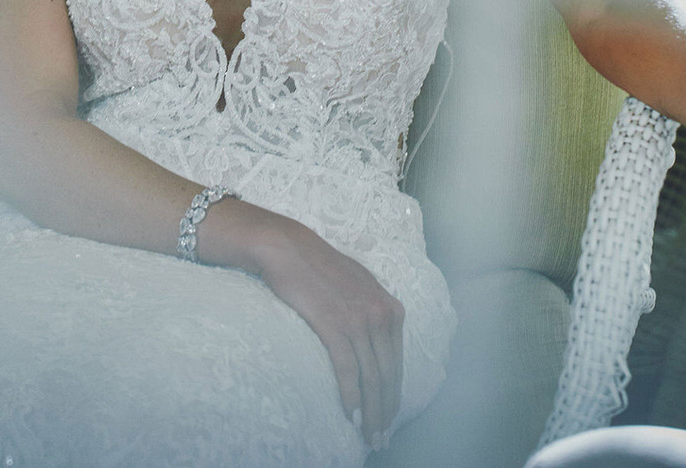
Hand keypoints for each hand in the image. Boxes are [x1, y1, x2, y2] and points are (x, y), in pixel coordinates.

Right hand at [256, 217, 403, 449]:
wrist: (288, 247)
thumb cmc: (318, 267)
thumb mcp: (358, 286)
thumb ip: (373, 311)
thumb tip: (377, 342)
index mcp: (390, 307)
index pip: (397, 363)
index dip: (394, 395)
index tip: (389, 419)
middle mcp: (381, 314)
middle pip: (388, 375)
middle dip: (386, 412)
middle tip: (380, 439)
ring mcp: (359, 319)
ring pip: (372, 378)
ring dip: (371, 413)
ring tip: (367, 436)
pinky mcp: (335, 324)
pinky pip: (348, 369)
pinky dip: (351, 396)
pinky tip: (350, 415)